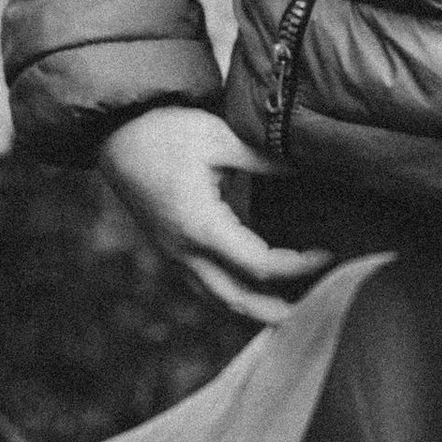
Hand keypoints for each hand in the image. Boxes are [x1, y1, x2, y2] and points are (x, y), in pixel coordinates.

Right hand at [100, 107, 334, 323]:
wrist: (115, 131)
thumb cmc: (165, 131)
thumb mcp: (220, 138)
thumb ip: (266, 160)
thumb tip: (308, 167)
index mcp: (201, 227)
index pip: (259, 266)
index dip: (298, 267)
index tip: (326, 255)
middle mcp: (185, 250)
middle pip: (235, 300)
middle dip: (274, 310)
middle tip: (312, 306)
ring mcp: (173, 253)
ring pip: (215, 297)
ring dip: (251, 307)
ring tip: (287, 306)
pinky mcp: (169, 247)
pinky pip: (202, 284)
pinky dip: (231, 292)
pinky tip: (253, 285)